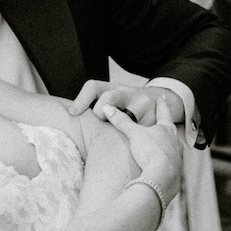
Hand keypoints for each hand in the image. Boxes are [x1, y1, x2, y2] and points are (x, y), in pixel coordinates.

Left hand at [66, 81, 186, 127]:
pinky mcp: (153, 116)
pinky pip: (137, 131)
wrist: (161, 101)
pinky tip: (126, 144)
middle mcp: (127, 92)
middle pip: (108, 97)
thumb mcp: (113, 101)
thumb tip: (69, 124)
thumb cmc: (127, 107)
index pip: (93, 86)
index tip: (73, 113)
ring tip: (116, 134)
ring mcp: (141, 103)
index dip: (81, 99)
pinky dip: (129, 138)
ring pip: (124, 115)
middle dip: (100, 112)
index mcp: (113, 87)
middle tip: (101, 122)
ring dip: (116, 126)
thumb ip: (95, 109)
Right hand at [103, 109, 183, 206]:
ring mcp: (178, 157)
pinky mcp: (177, 171)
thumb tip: (107, 108)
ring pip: (174, 147)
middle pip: (171, 130)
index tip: (162, 97)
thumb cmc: (150, 151)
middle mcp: (176, 141)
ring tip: (165, 145)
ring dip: (169, 145)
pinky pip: (173, 163)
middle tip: (165, 123)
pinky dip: (168, 161)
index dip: (161, 104)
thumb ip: (121, 121)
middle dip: (167, 126)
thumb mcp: (134, 134)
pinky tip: (164, 165)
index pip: (164, 112)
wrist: (162, 177)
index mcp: (167, 129)